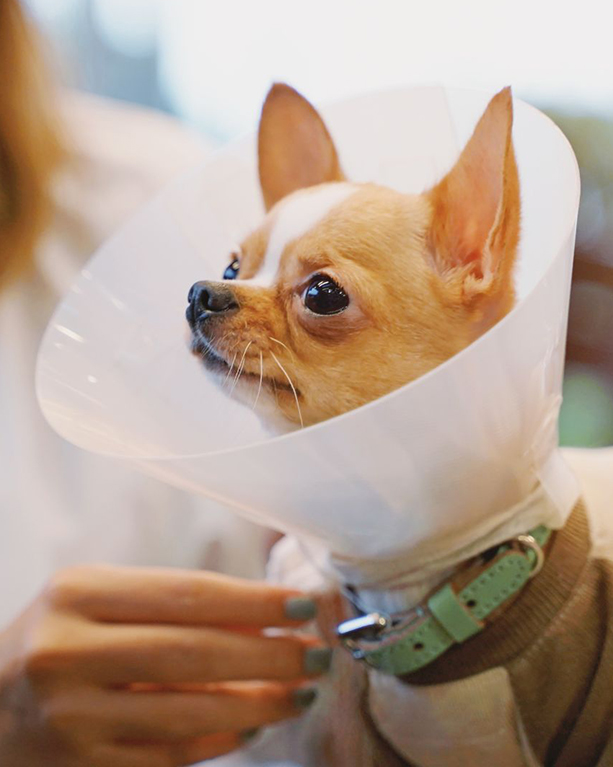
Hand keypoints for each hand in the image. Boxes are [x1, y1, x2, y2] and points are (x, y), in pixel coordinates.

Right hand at [0, 565, 328, 765]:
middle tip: (317, 654)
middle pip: (194, 652)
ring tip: (301, 691)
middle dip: (269, 654)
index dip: (255, 600)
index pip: (188, 593)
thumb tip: (267, 613)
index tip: (303, 605)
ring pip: (190, 712)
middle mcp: (67, 651)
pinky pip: (172, 755)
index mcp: (77, 593)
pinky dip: (223, 740)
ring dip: (259, 702)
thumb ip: (177, 604)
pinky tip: (256, 724)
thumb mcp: (104, 601)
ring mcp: (71, 717)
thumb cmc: (63, 637)